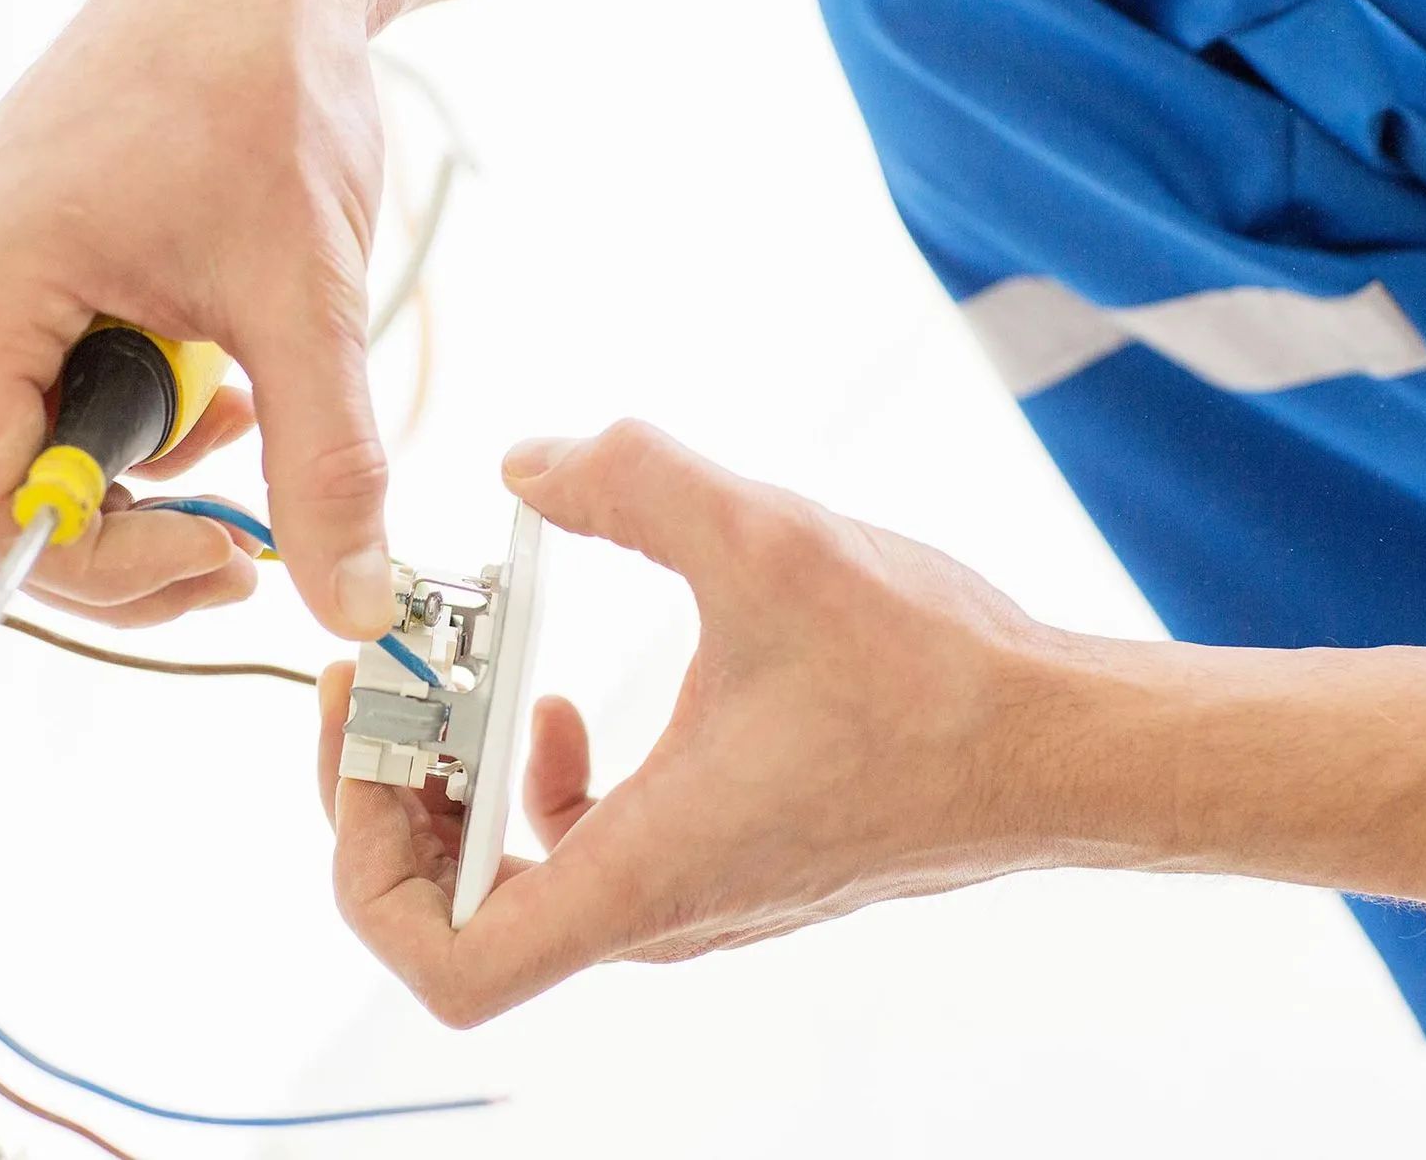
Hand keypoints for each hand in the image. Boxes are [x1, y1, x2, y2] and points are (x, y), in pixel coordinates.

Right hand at [0, 0, 396, 633]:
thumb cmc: (256, 89)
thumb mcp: (305, 298)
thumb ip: (327, 464)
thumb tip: (346, 595)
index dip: (104, 565)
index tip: (218, 555)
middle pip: (2, 494)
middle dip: (134, 533)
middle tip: (242, 537)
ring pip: (36, 452)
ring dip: (150, 473)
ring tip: (247, 416)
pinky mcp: (17, 274)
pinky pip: (55, 396)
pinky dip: (145, 421)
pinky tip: (220, 383)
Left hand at [315, 420, 1090, 1026]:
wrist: (1058, 745)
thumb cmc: (938, 678)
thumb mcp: (769, 542)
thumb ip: (633, 481)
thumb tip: (528, 463)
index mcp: (645, 872)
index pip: (446, 962)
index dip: (366, 863)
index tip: (378, 737)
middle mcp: (656, 911)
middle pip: (450, 916)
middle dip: (395, 792)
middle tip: (399, 681)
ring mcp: (688, 899)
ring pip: (513, 885)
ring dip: (461, 783)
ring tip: (468, 680)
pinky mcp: (718, 865)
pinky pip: (578, 855)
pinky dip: (533, 786)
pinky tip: (560, 704)